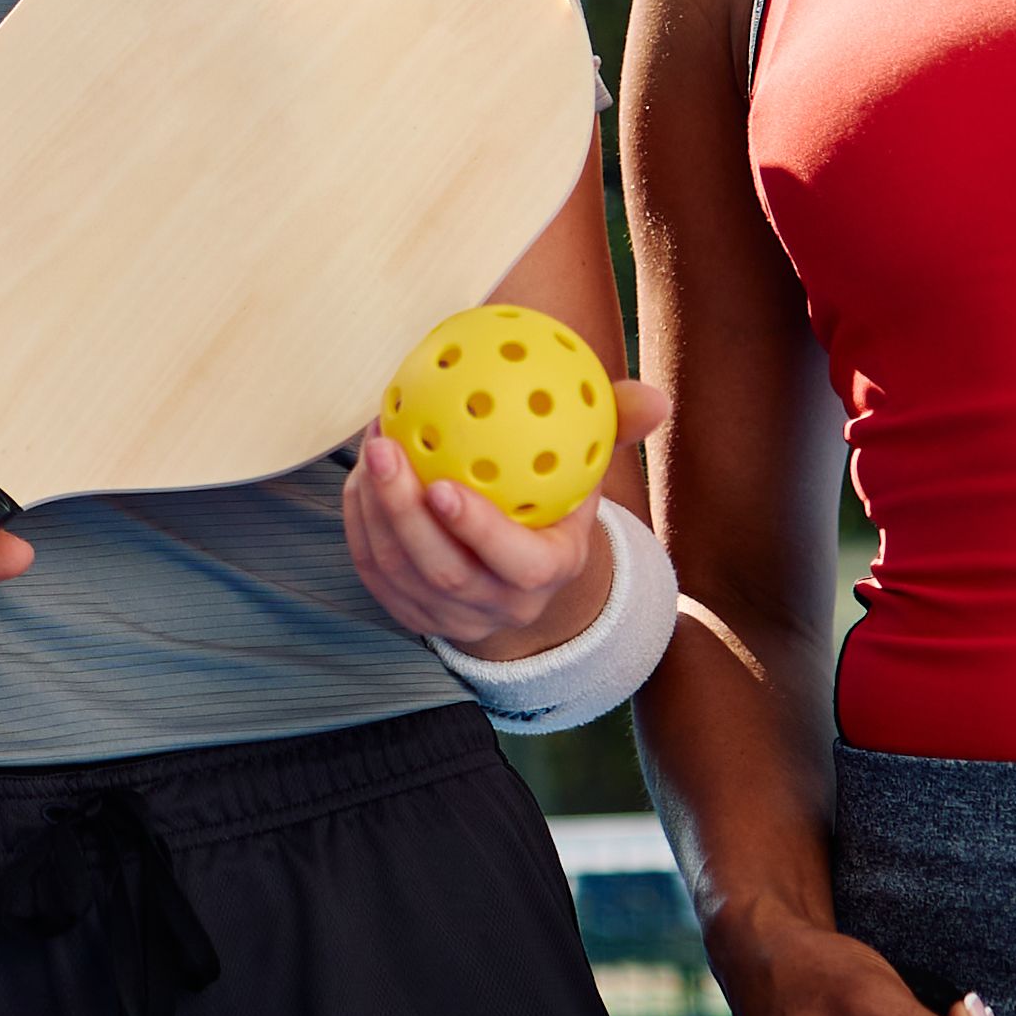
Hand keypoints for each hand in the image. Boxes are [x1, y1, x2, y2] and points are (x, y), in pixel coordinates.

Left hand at [343, 375, 677, 657]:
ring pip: (399, 573)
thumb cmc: (557, 498)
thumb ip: (615, 428)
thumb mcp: (589, 466)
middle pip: (444, 572)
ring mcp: (451, 618)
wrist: (523, 568)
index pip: (518, 564)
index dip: (479, 532)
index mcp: (550, 571)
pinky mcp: (411, 614)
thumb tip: (656, 397)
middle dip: (405, 513)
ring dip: (374, 510)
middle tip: (384, 447)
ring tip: (370, 447)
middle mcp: (501, 606)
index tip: (444, 485)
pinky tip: (359, 475)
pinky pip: (374, 573)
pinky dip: (360, 524)